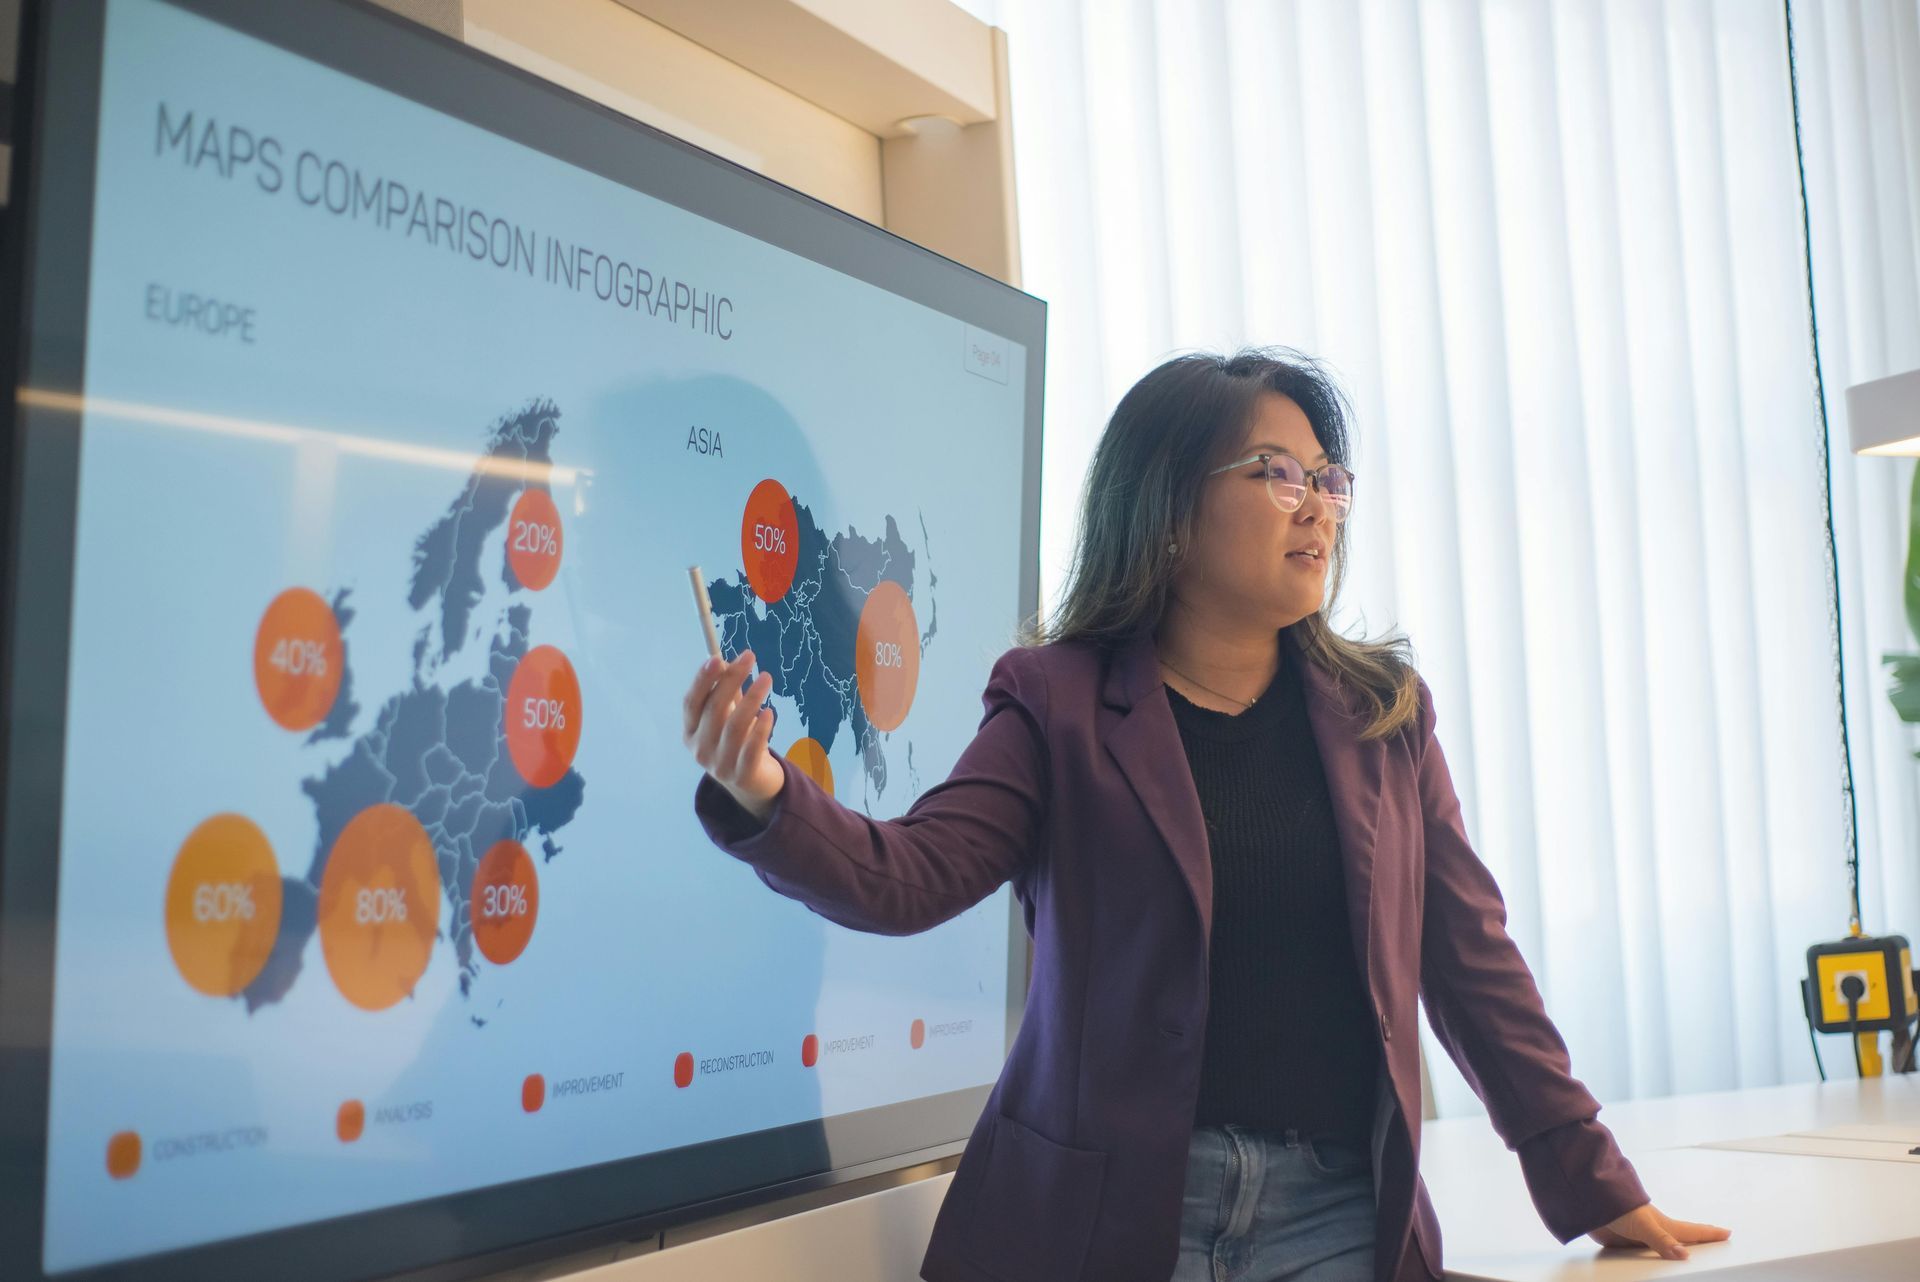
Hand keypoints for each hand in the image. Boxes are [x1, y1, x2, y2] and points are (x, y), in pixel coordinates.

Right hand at [683, 650, 784, 821]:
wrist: (753, 784)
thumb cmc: (738, 741)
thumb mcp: (727, 717)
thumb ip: (726, 694)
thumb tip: (729, 663)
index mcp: (690, 732)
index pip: (691, 703)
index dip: (702, 680)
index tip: (718, 657)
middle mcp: (700, 749)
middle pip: (714, 710)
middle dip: (731, 680)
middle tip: (750, 657)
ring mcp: (719, 765)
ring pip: (735, 726)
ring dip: (751, 698)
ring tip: (766, 678)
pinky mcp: (741, 775)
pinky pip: (752, 747)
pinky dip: (761, 728)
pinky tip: (769, 712)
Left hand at [1588, 1202, 1729, 1260]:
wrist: (1588, 1201)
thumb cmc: (1618, 1205)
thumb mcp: (1643, 1224)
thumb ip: (1661, 1240)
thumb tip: (1684, 1255)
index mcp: (1664, 1225)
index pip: (1693, 1231)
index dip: (1709, 1233)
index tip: (1727, 1232)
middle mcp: (1655, 1232)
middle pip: (1681, 1241)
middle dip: (1697, 1244)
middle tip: (1714, 1246)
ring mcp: (1641, 1238)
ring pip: (1662, 1251)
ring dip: (1674, 1255)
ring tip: (1688, 1260)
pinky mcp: (1625, 1245)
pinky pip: (1643, 1257)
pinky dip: (1651, 1261)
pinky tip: (1652, 1267)